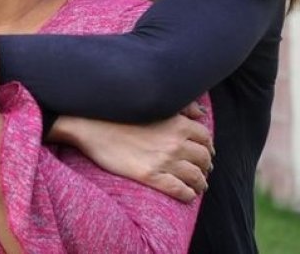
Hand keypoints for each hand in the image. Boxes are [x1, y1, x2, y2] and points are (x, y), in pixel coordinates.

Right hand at [48, 111, 213, 202]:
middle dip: (206, 165)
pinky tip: (187, 195)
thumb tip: (201, 113)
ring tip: (198, 185)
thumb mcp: (154, 104)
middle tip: (203, 170)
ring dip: (200, 182)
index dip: (208, 147)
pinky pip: (179, 190)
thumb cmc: (120, 111)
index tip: (205, 152)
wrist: (92, 126)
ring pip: (195, 176)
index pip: (205, 138)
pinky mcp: (151, 176)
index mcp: (178, 123)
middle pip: (203, 158)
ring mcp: (164, 161)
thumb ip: (181, 106)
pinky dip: (188, 194)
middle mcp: (175, 142)